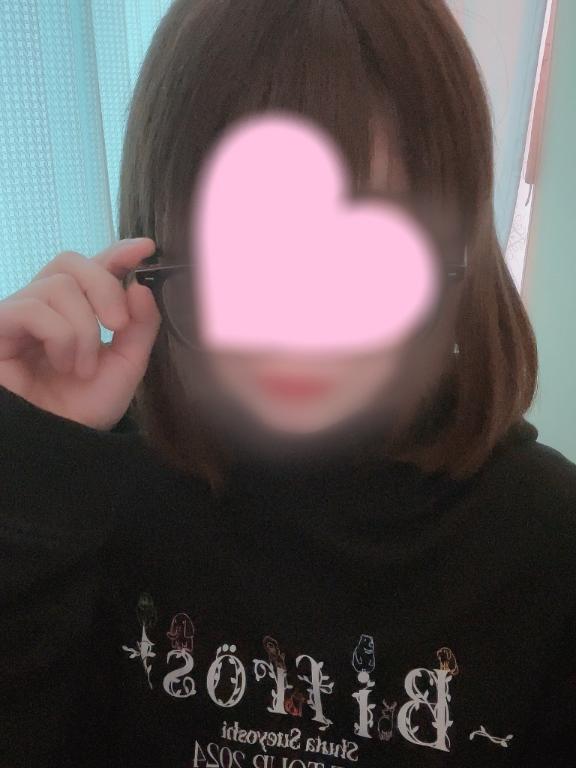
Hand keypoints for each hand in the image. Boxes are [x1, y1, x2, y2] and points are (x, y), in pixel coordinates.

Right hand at [0, 238, 160, 429]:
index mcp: (77, 311)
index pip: (93, 266)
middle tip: (117, 324)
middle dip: (104, 286)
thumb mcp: (126, 366)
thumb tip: (139, 286)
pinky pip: (32, 307)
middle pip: (71, 262)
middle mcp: (46, 307)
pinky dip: (59, 335)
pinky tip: (61, 364)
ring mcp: (19, 316)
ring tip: (82, 367)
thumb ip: (140, 327)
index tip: (146, 248)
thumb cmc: (84, 409)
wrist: (58, 445)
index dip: (117, 252)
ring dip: (82, 328)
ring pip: (57, 285)